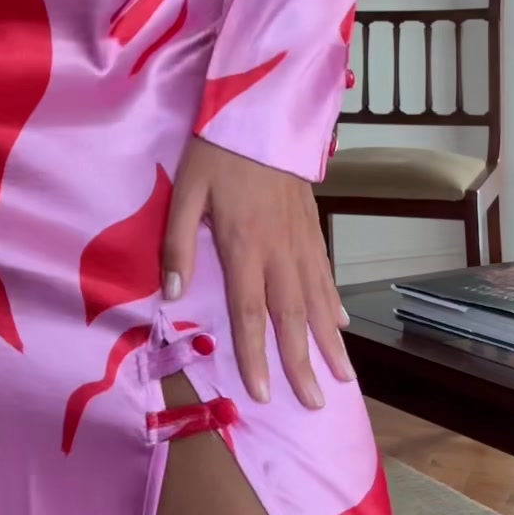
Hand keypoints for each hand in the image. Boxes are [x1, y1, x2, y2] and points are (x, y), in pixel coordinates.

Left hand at [162, 137, 353, 410]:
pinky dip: (335, 301)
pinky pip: (325, 271)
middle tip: (317, 404)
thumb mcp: (185, 192)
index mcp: (244, 246)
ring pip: (319, 300)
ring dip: (330, 341)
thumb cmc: (217, 152)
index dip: (256, 357)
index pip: (250, 314)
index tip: (265, 395)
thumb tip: (171, 294)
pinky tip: (341, 323)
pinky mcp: (311, 225)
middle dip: (303, 364)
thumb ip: (178, 244)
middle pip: (292, 317)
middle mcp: (279, 250)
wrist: (263, 110)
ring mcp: (300, 239)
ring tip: (342, 376)